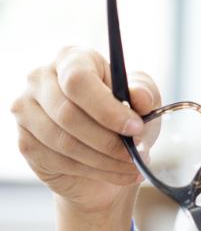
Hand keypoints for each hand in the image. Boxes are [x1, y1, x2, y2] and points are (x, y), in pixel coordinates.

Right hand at [10, 46, 161, 215]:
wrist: (109, 153)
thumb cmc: (124, 119)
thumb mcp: (144, 102)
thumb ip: (144, 94)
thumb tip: (140, 97)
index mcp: (72, 58)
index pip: (78, 80)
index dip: (107, 109)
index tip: (135, 129)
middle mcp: (41, 79)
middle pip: (68, 114)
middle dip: (110, 141)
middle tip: (138, 153)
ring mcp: (26, 110)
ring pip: (64, 142)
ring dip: (105, 160)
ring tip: (132, 165)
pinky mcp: (25, 142)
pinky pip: (58, 161)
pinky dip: (93, 171)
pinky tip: (114, 171)